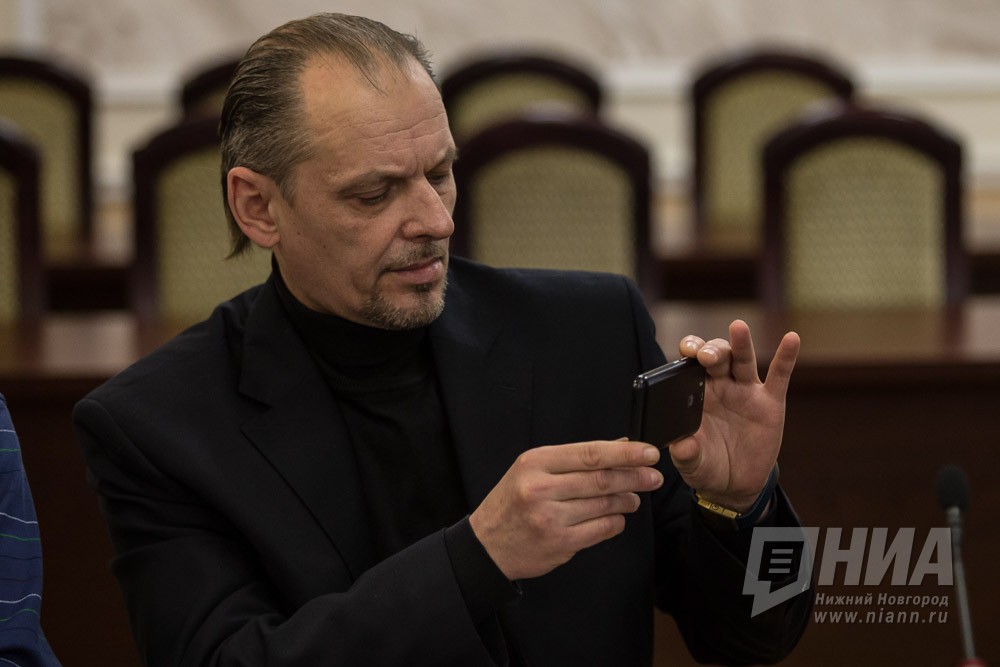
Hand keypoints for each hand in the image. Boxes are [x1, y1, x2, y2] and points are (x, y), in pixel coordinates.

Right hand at [469, 440, 662, 580]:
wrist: (487, 545)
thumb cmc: (512, 502)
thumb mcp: (532, 469)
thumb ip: (574, 459)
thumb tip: (618, 445)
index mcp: (534, 462)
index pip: (589, 454)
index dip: (624, 453)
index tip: (648, 452)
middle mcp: (540, 488)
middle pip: (601, 479)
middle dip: (634, 477)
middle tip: (654, 476)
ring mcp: (550, 518)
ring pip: (604, 505)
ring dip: (627, 500)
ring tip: (635, 498)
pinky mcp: (559, 544)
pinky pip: (601, 530)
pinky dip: (615, 522)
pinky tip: (617, 517)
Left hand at [671, 320, 799, 511]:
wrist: (734, 485)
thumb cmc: (706, 465)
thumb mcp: (692, 463)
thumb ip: (686, 453)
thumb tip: (682, 445)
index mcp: (696, 394)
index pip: (690, 364)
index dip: (689, 352)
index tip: (687, 351)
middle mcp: (720, 386)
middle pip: (716, 357)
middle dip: (711, 351)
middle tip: (706, 355)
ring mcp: (746, 392)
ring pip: (742, 361)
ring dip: (740, 344)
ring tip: (737, 328)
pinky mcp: (770, 403)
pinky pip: (779, 376)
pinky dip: (786, 357)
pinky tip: (792, 339)